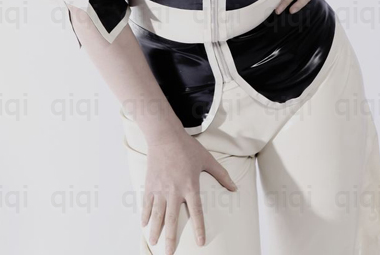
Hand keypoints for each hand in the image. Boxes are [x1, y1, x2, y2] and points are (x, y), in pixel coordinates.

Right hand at [142, 130, 237, 252]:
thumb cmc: (187, 147)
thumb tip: (235, 188)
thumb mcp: (207, 159)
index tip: (201, 242)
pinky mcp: (150, 184)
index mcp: (190, 185)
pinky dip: (145, 214)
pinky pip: (146, 203)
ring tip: (154, 242)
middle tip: (169, 253)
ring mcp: (160, 188)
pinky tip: (144, 224)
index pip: (196, 211)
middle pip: (172, 219)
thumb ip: (221, 175)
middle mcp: (174, 190)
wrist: (164, 135)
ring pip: (157, 214)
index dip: (199, 228)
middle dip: (170, 238)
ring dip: (155, 230)